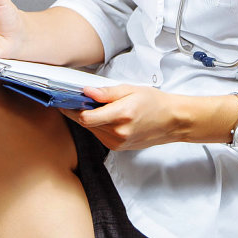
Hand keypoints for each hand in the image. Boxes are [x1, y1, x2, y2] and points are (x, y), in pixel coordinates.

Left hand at [60, 85, 186, 150]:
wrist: (172, 121)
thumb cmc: (154, 103)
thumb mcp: (131, 90)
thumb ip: (107, 93)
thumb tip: (86, 91)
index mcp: (121, 116)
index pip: (85, 117)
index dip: (71, 108)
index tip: (65, 100)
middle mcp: (118, 133)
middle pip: (85, 124)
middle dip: (78, 111)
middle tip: (78, 99)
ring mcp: (117, 143)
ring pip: (91, 130)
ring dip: (88, 119)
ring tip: (97, 106)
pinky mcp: (117, 147)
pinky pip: (99, 135)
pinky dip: (97, 125)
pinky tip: (106, 117)